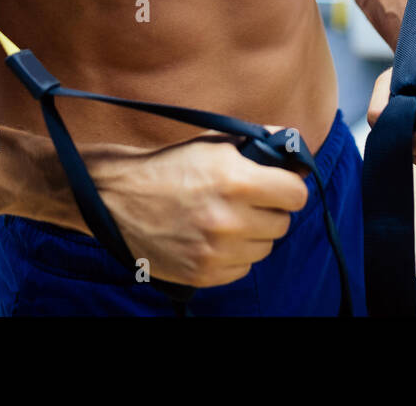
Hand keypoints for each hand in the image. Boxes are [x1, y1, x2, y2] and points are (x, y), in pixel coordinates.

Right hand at [92, 134, 308, 287]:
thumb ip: (260, 141)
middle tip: (245, 200)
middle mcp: (228, 218)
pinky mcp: (203, 274)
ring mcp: (215, 251)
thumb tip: (297, 147)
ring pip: (265, 247)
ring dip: (252, 234)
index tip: (278, 185)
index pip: (296, 194)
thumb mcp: (215, 142)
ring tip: (225, 218)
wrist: (118, 198)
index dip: (288, 187)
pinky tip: (213, 237)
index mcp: (234, 179)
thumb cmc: (171, 165)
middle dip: (269, 210)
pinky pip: (243, 268)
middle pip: (282, 223)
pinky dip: (234, 255)